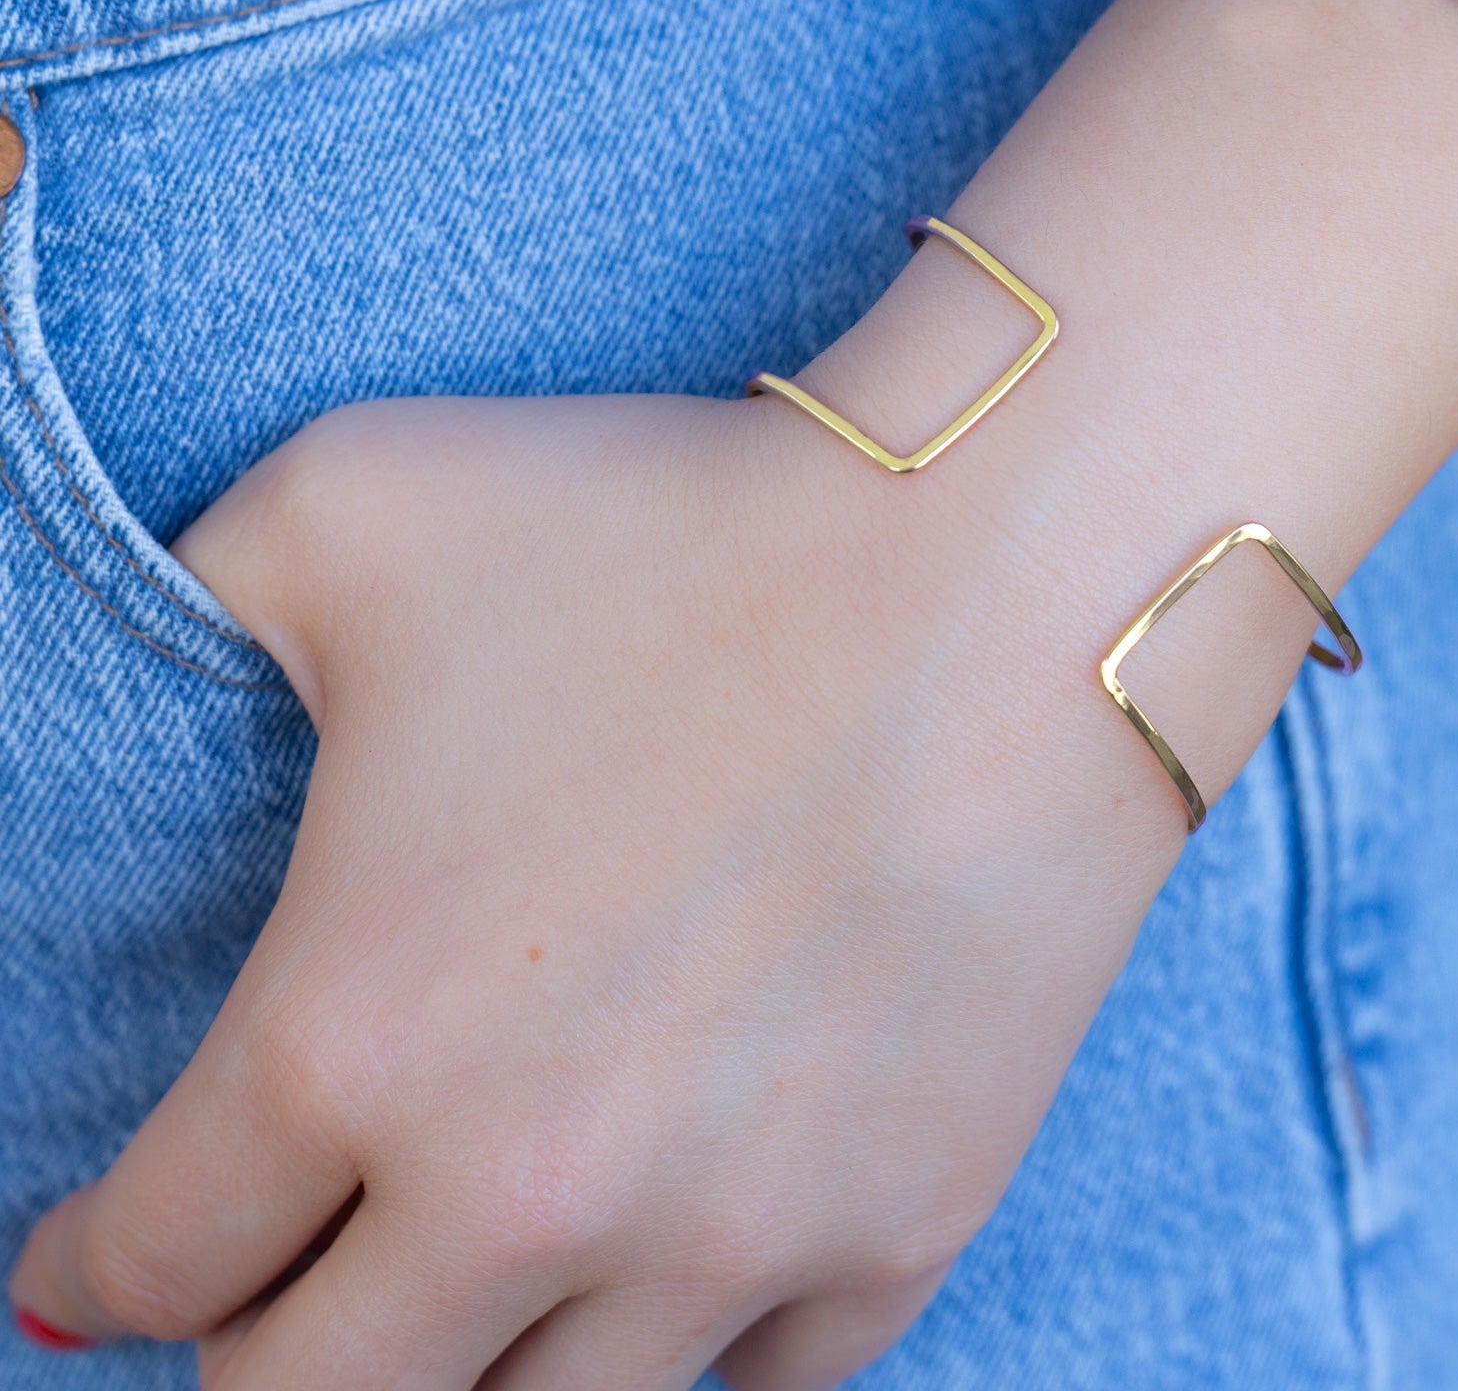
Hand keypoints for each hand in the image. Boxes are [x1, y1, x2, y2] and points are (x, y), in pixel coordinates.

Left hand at [8, 389, 1186, 1388]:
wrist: (1014, 567)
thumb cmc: (687, 520)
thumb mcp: (362, 498)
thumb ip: (191, 593)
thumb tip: (157, 662)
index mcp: (353, 1036)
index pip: (155, 1255)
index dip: (100, 1259)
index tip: (106, 1248)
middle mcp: (526, 1189)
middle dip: (259, 1355)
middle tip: (277, 1285)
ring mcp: (731, 1235)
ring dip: (477, 1360)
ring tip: (478, 1279)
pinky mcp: (900, 1224)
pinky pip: (762, 1378)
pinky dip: (695, 1337)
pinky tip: (681, 1253)